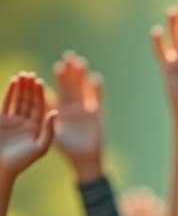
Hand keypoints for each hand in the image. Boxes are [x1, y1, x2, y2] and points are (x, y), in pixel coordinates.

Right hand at [0, 73, 55, 183]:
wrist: (0, 168)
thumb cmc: (21, 161)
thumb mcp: (40, 147)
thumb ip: (49, 130)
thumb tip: (55, 112)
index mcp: (37, 129)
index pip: (39, 108)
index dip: (40, 95)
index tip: (40, 82)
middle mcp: (26, 123)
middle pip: (29, 101)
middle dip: (30, 88)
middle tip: (31, 74)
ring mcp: (13, 121)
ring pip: (18, 100)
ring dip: (21, 88)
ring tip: (23, 75)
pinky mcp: (1, 120)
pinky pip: (7, 103)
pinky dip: (10, 93)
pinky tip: (13, 82)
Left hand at [52, 51, 103, 181]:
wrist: (85, 160)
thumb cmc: (67, 149)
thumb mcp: (53, 129)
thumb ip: (49, 113)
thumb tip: (41, 97)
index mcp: (61, 109)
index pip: (58, 90)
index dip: (57, 78)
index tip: (57, 66)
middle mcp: (73, 106)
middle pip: (71, 85)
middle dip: (70, 72)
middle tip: (68, 56)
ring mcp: (86, 109)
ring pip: (83, 89)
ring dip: (82, 76)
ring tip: (80, 62)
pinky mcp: (98, 114)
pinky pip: (98, 99)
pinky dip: (97, 90)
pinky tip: (95, 78)